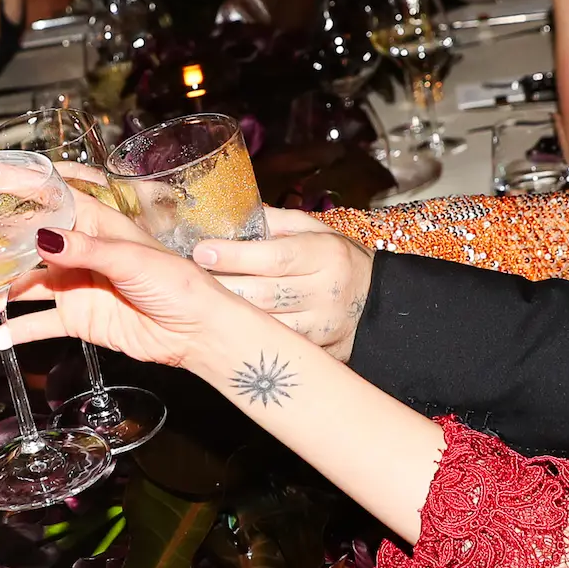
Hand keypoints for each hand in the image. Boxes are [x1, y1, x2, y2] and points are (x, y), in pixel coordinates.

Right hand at [0, 193, 248, 370]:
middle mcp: (77, 250)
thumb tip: (45, 241)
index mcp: (92, 223)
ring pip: (18, 285)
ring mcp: (73, 284)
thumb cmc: (180, 284)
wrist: (197, 331)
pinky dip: (2, 332)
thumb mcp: (134, 261)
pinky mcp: (75, 317)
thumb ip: (86, 251)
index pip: (44, 196)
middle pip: (20, 244)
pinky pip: (32, 324)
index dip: (10, 183)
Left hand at [189, 205, 374, 356]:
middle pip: (264, 294)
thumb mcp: (315, 231)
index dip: (235, 255)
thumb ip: (275, 223)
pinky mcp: (319, 351)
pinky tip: (228, 326)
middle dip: (222, 287)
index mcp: (326, 254)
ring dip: (229, 315)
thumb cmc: (337, 261)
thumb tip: (231, 215)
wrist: (378, 301)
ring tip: (201, 302)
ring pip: (266, 324)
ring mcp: (323, 326)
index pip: (274, 257)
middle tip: (190, 279)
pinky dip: (249, 336)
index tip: (202, 251)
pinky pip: (276, 346)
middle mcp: (326, 291)